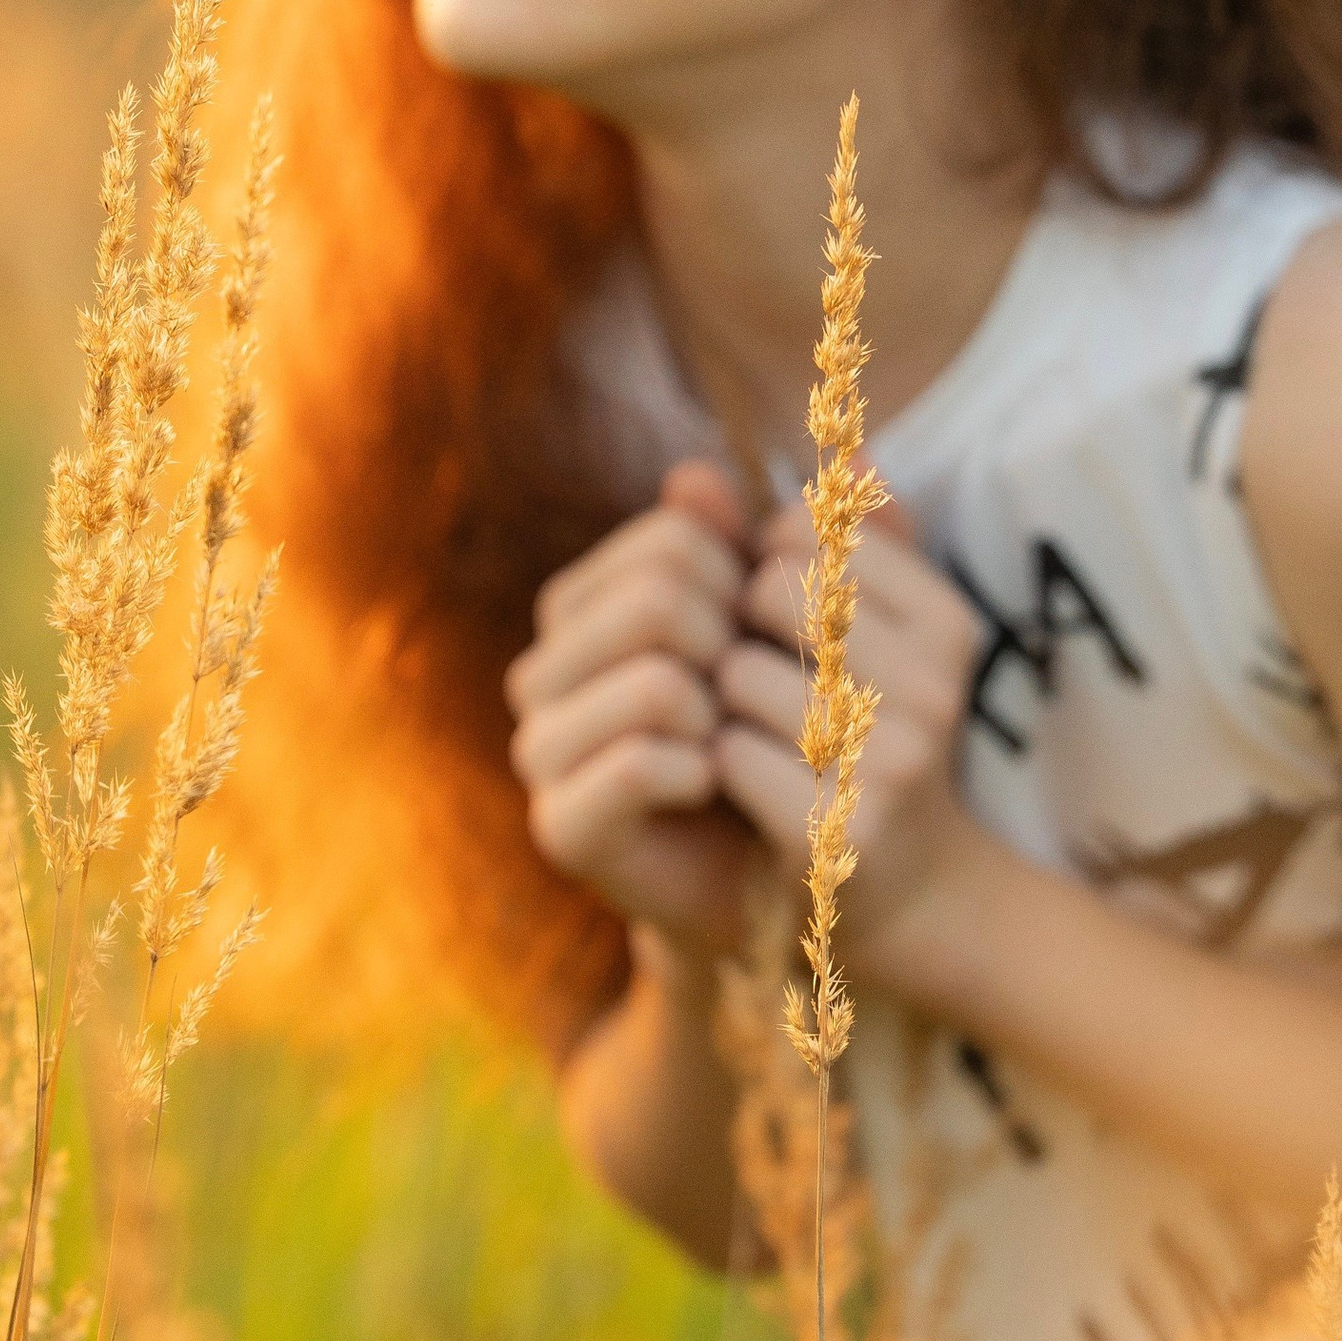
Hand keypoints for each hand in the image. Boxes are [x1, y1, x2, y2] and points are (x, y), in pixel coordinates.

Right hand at [505, 460, 763, 957]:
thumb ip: (777, 540)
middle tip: (754, 696)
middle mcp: (545, 666)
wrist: (786, 869)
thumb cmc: (788, 733)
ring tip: (734, 742)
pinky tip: (715, 786)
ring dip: (723, 714)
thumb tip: (702, 471)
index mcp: (587, 604)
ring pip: (653, 680)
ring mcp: (540, 748)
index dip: (749, 579)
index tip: (767, 633)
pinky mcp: (559, 823)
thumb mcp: (800, 626)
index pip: (676, 535)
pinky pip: (635, 764)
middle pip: (658, 595)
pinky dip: (700, 772)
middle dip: (735, 645)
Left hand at [710, 482, 989, 980]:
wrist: (908, 896)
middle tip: (754, 681)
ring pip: (737, 674)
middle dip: (737, 631)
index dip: (764, 569)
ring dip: (722, 706)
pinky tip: (747, 792)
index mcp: (949, 622)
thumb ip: (827, 543)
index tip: (777, 620)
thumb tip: (758, 465)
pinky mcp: (839, 828)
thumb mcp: (875, 634)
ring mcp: (891, 760)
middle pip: (770, 592)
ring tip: (756, 739)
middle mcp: (933, 686)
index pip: (806, 533)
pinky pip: (727, 754)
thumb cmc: (869, 739)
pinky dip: (717, 768)